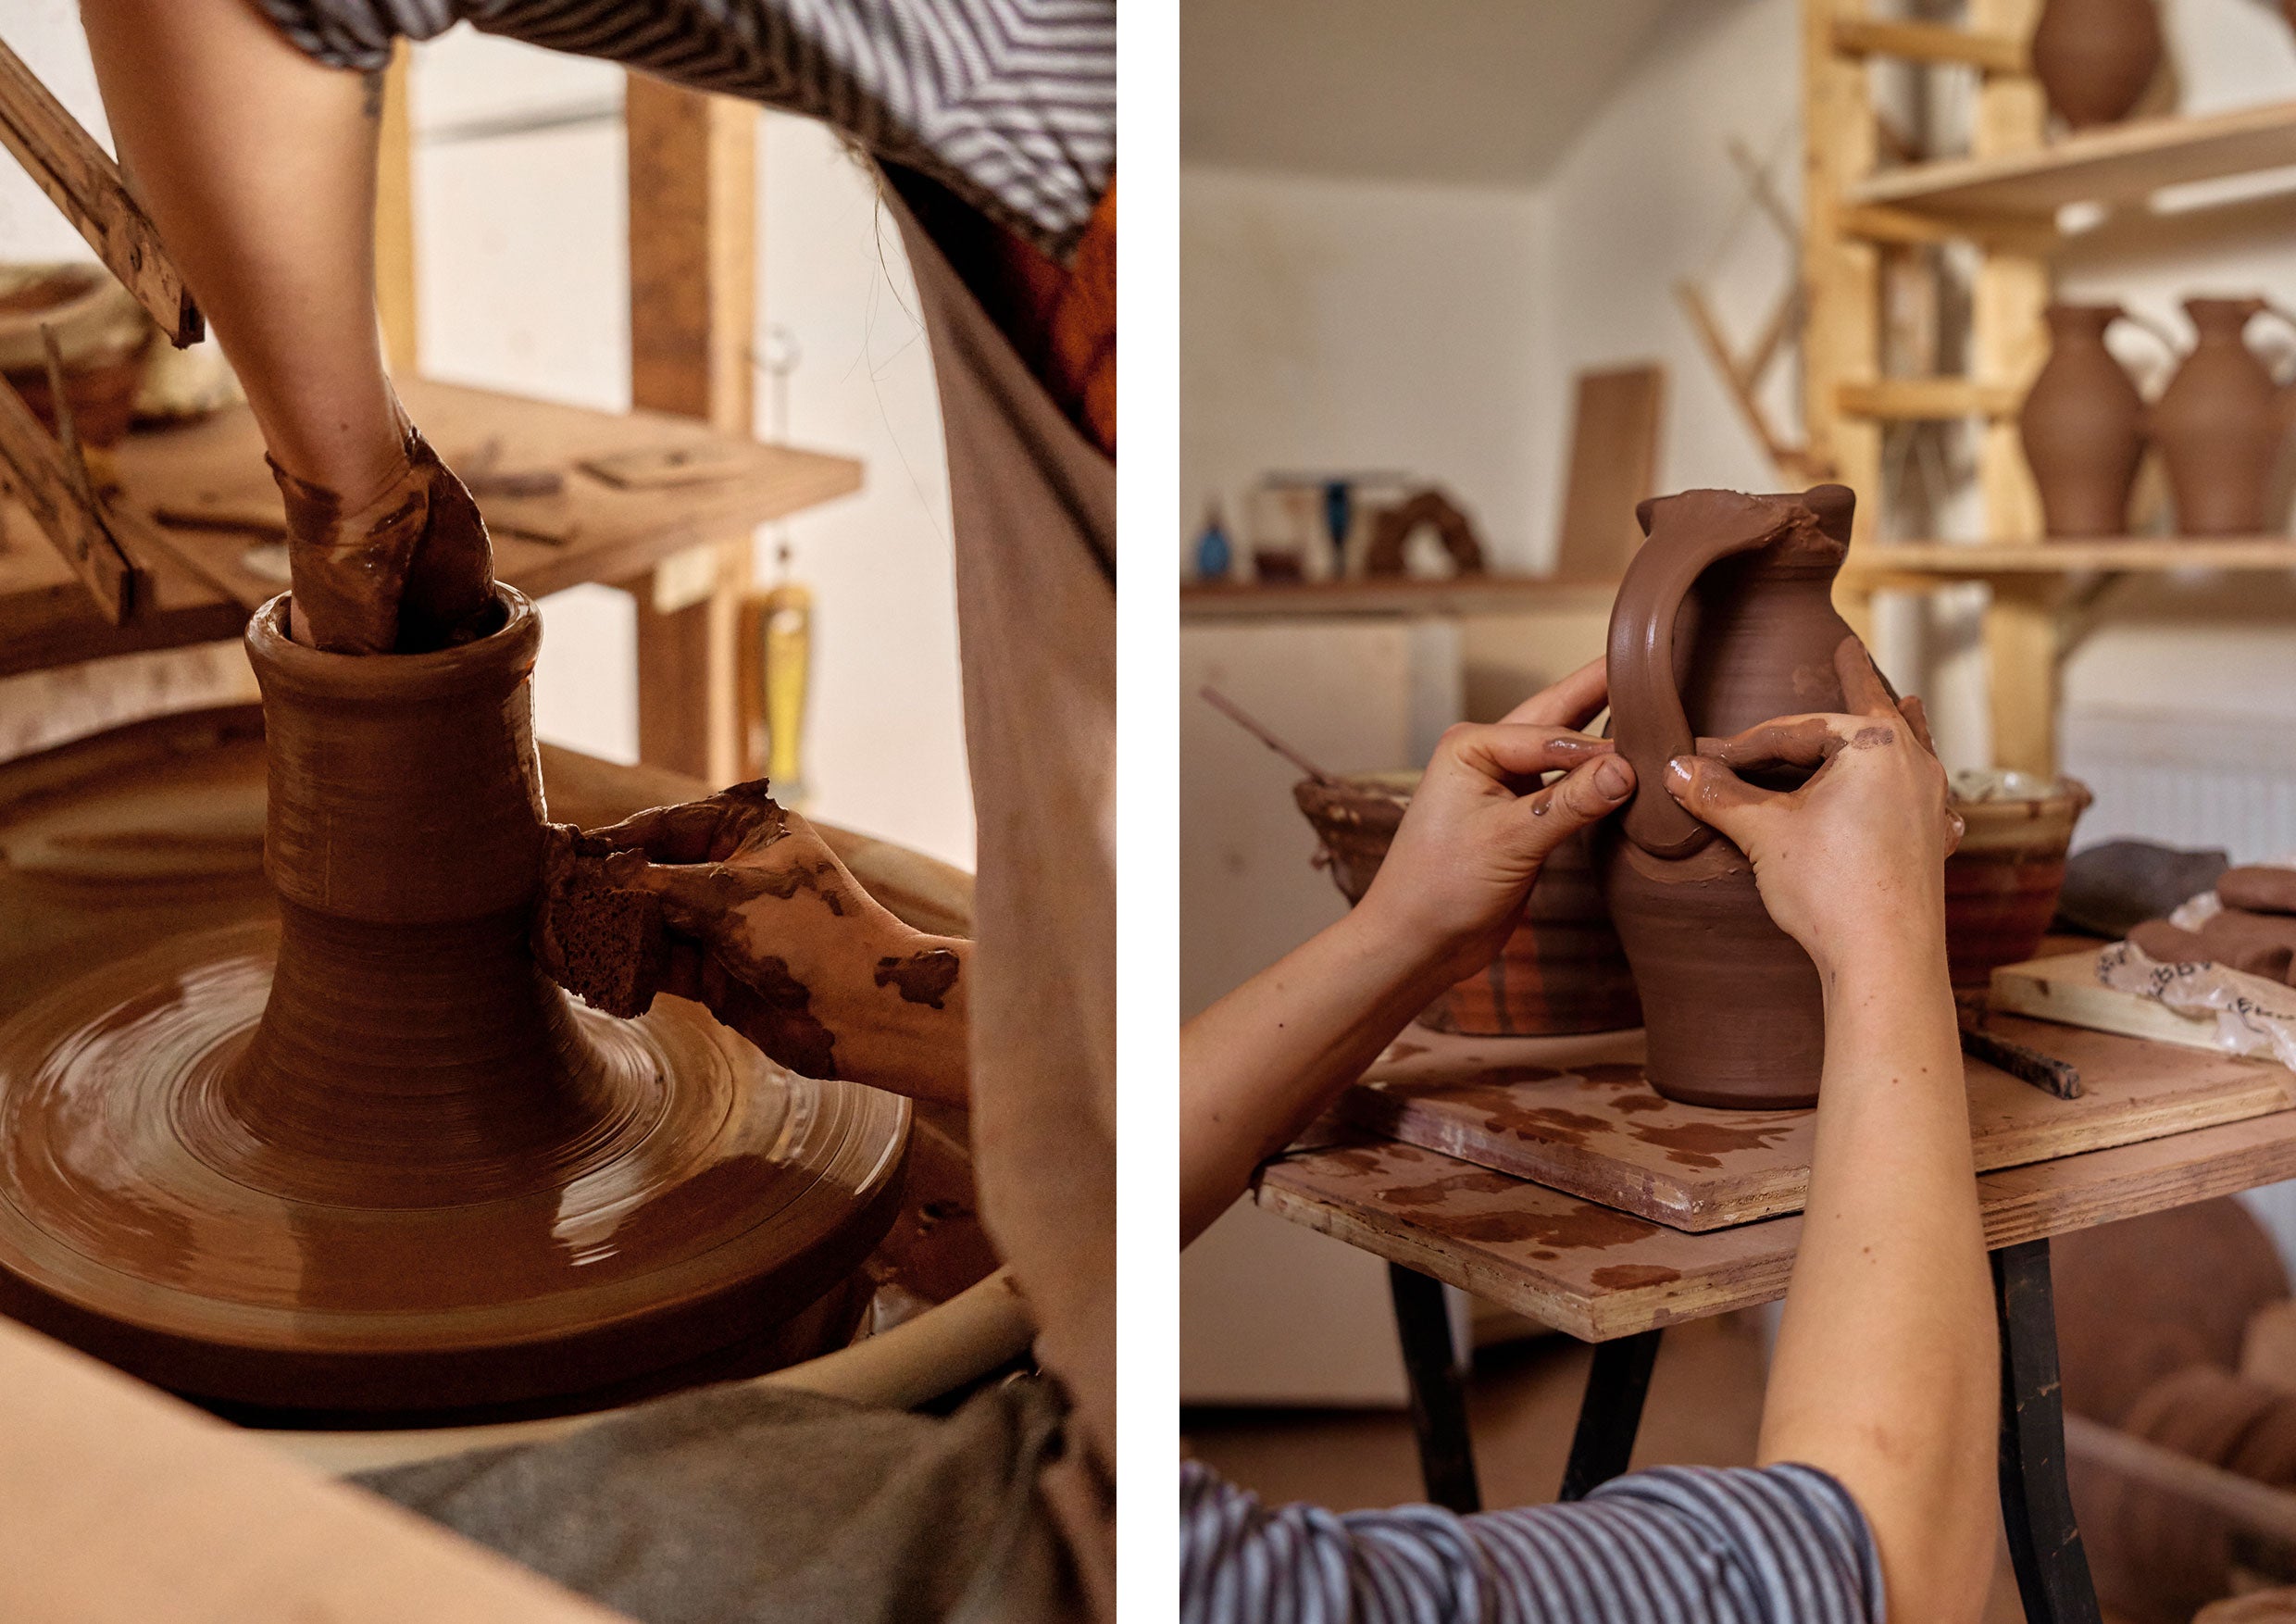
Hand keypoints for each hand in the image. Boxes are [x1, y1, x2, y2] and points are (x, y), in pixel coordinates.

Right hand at [578, 782, 969, 1102]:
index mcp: (751, 831)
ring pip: (652, 920)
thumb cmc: (809, 936)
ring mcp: (725, 924)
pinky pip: (660, 961)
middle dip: (605, 886)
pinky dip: (627, 963)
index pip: (667, 825)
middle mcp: (735, 873)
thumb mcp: (726, 898)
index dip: (615, 839)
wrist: (860, 1012)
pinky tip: (587, 964)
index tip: (564, 851)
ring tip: (555, 930)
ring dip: (610, 927)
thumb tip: (594, 874)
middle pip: (654, 873)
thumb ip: (655, 886)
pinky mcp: (716, 972)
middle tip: (549, 893)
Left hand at [1355, 659, 1635, 985]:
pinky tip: (1634, 771)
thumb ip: (1569, 805)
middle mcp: (1490, 754)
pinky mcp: (1524, 817)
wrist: (1416, 944)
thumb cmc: (1439, 889)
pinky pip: (1571, 789)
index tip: (1655, 746)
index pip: (1554, 733)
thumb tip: (1628, 769)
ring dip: (1608, 739)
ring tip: (1660, 711)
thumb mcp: (1509, 842)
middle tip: (1660, 665)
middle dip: (1607, 692)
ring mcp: (1508, 785)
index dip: (1604, 742)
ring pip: (1570, 752)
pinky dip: (1600, 782)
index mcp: (1473, 744)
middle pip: (1562, 717)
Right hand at [1664, 640, 1960, 980]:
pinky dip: (1915, 783)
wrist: (1884, 959)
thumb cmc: (1829, 888)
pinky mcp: (1933, 843)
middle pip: (1868, 715)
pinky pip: (1927, 796)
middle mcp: (1912, 764)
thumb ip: (1719, 793)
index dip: (1742, 744)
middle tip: (1848, 651)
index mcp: (1873, 744)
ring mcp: (1930, 803)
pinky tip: (1926, 794)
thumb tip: (1675, 768)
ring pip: (1911, 747)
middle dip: (1854, 683)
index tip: (1705, 755)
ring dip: (1900, 722)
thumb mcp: (1763, 832)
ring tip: (1908, 699)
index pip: (1793, 731)